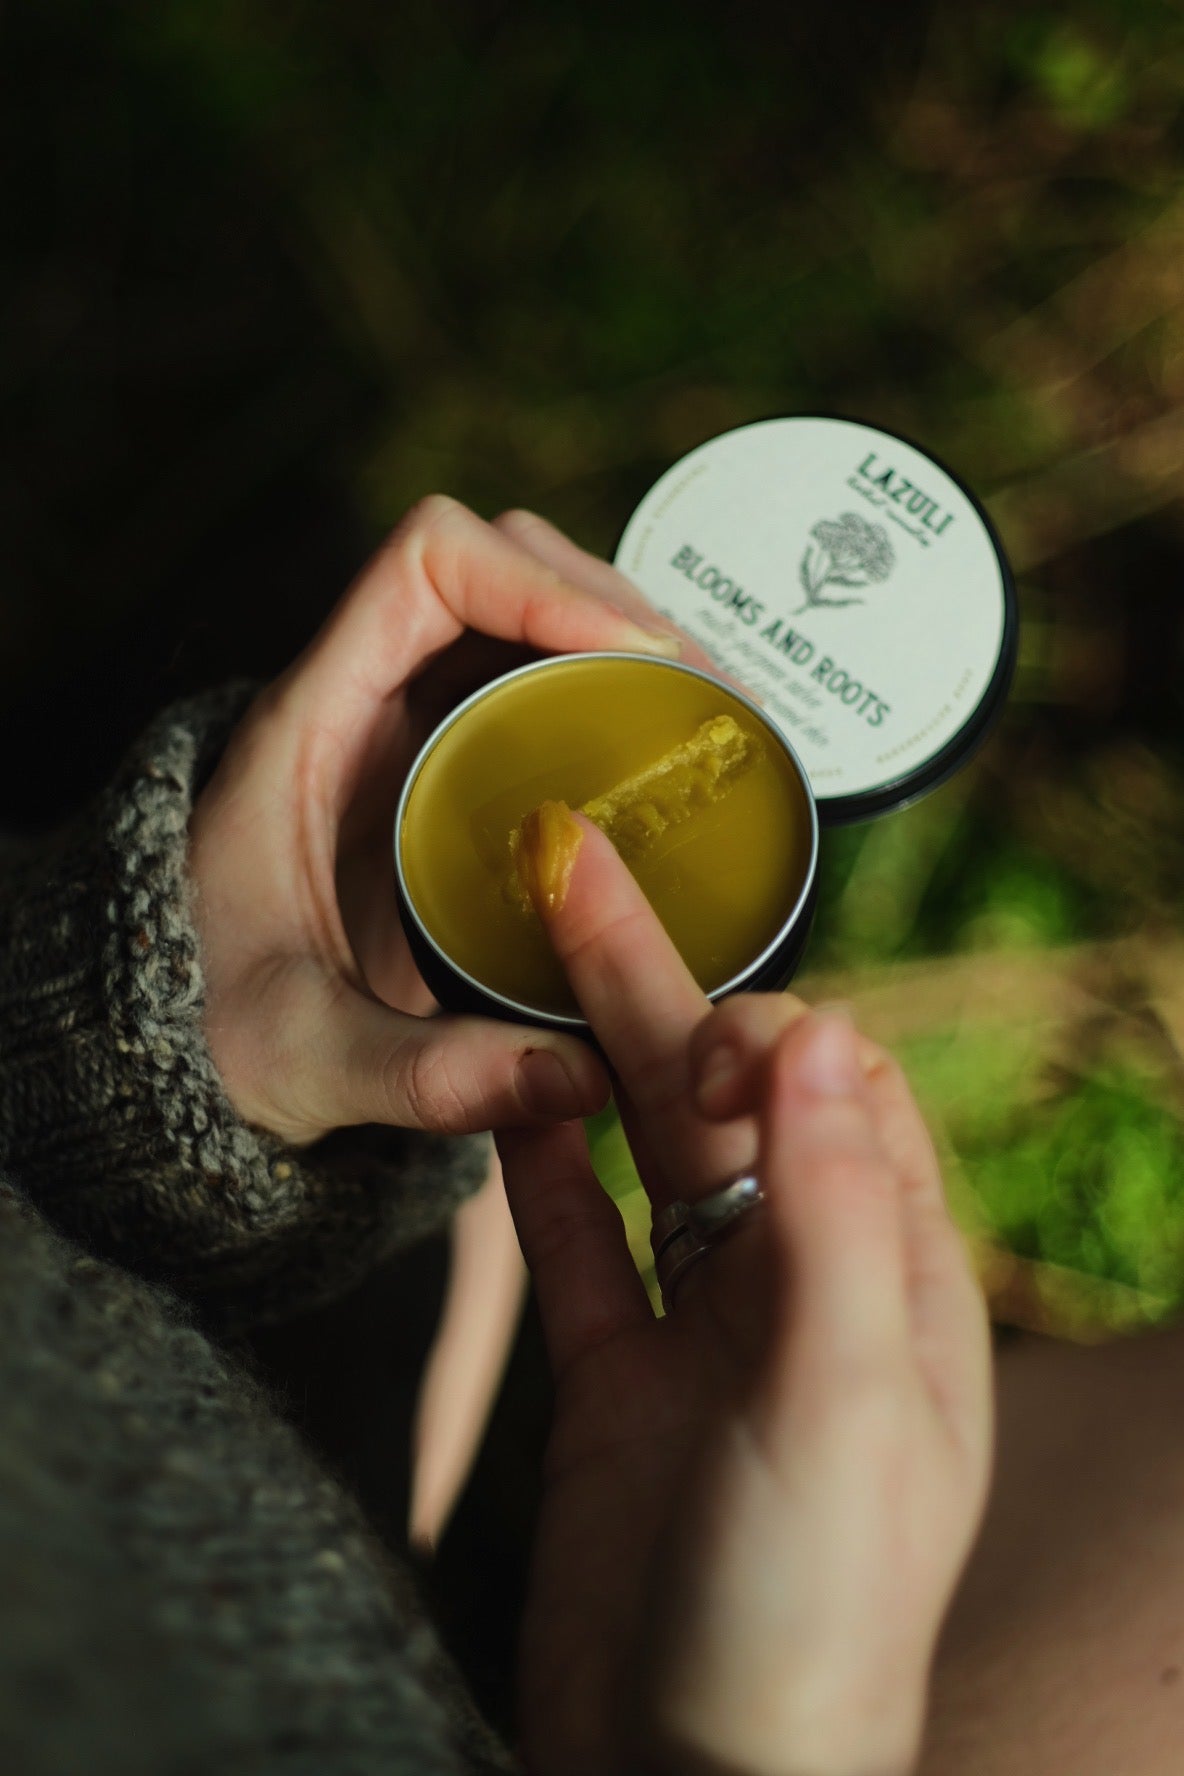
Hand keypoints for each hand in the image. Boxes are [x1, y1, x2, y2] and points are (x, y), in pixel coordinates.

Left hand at [188, 497, 687, 1144]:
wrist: (168, 1044)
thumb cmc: (211, 1034)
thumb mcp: (313, 1062)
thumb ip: (436, 1076)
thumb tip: (586, 1076)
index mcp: (309, 726)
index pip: (425, 566)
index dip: (538, 583)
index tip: (633, 659)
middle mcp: (359, 700)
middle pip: (499, 568)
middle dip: (612, 606)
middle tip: (707, 693)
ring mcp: (401, 728)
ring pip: (524, 617)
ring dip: (622, 641)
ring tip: (709, 713)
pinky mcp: (438, 772)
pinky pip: (532, 687)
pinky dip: (607, 695)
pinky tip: (665, 754)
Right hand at [498, 814, 992, 1775]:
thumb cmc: (808, 1615)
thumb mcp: (846, 1404)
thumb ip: (837, 1215)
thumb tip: (826, 1034)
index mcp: (889, 1281)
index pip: (845, 1094)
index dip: (778, 1034)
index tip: (714, 1036)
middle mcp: (798, 1286)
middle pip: (725, 1100)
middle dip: (656, 985)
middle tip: (575, 867)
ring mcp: (700, 1329)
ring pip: (646, 1154)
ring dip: (594, 1053)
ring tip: (531, 943)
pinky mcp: (617, 1382)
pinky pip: (575, 1247)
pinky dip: (541, 1170)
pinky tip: (509, 1099)